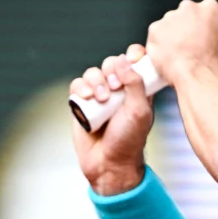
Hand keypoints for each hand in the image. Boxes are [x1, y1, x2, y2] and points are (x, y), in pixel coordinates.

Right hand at [71, 44, 153, 194]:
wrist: (108, 163)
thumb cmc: (129, 139)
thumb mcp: (140, 111)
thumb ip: (135, 83)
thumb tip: (124, 59)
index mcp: (138, 88)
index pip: (136, 61)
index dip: (134, 54)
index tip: (134, 58)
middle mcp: (119, 89)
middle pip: (112, 62)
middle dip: (112, 70)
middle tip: (116, 88)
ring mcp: (99, 95)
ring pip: (93, 72)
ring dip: (96, 81)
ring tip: (102, 99)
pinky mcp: (82, 103)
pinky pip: (77, 85)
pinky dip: (81, 87)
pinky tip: (87, 98)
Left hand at [146, 0, 217, 85]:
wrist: (199, 76)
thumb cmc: (217, 66)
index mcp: (210, 8)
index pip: (205, 12)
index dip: (204, 26)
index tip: (203, 36)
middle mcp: (189, 8)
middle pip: (185, 16)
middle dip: (186, 29)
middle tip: (190, 47)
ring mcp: (170, 18)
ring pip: (169, 26)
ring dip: (171, 37)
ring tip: (177, 56)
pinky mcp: (155, 29)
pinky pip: (155, 37)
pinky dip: (158, 46)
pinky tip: (166, 58)